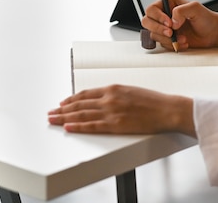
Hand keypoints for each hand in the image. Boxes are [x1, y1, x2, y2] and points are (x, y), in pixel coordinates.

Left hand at [47, 85, 194, 135]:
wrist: (166, 109)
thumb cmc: (153, 101)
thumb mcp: (131, 91)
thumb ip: (116, 95)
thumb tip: (103, 99)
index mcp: (113, 88)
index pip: (85, 94)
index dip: (71, 99)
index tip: (62, 103)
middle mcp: (109, 98)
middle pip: (79, 104)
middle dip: (62, 109)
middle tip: (51, 113)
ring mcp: (111, 111)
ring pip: (81, 114)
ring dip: (65, 117)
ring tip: (53, 120)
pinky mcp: (115, 124)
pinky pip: (92, 126)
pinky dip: (78, 126)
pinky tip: (68, 127)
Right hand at [141, 0, 217, 50]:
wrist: (212, 33)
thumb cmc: (206, 18)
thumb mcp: (195, 8)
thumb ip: (181, 10)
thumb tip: (172, 21)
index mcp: (168, 4)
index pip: (152, 9)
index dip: (158, 17)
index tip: (169, 23)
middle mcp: (164, 15)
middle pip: (147, 21)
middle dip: (158, 28)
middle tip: (171, 32)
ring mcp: (165, 28)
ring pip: (154, 34)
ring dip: (168, 39)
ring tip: (183, 38)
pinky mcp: (168, 39)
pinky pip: (162, 44)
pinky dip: (173, 45)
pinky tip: (184, 43)